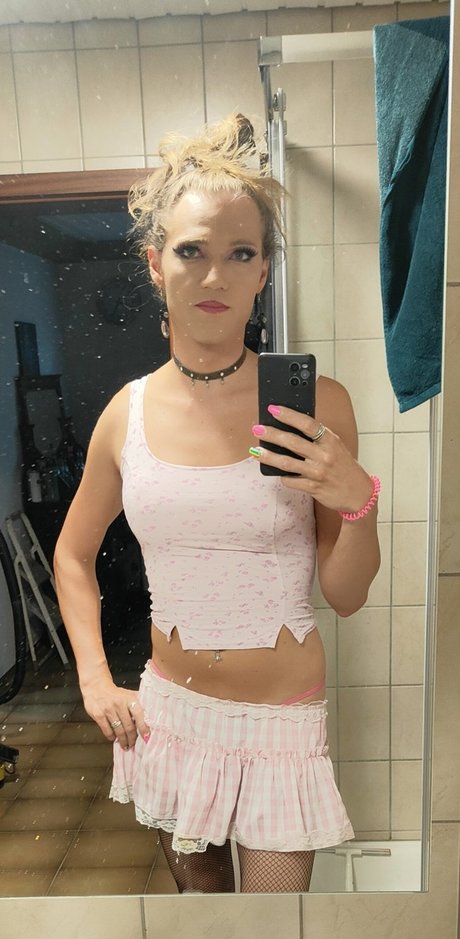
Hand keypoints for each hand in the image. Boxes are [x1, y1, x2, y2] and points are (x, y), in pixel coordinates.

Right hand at [81, 676, 150, 749]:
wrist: (96, 686)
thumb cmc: (115, 693)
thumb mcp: (128, 694)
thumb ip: (138, 703)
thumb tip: (151, 714)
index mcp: (129, 699)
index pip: (139, 714)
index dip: (144, 727)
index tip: (146, 737)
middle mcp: (119, 704)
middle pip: (129, 726)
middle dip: (132, 738)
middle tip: (133, 744)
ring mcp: (108, 709)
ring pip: (118, 731)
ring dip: (123, 740)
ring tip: (125, 745)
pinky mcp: (98, 715)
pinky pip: (107, 730)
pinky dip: (111, 737)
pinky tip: (114, 738)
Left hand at [251, 406, 372, 512]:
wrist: (358, 494)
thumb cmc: (345, 468)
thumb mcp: (337, 447)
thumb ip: (319, 438)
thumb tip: (291, 428)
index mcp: (331, 441)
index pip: (307, 424)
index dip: (289, 415)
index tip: (274, 409)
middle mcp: (324, 455)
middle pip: (292, 442)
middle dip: (272, 434)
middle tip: (257, 428)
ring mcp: (318, 472)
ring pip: (286, 462)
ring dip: (268, 456)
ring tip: (255, 451)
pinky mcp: (313, 488)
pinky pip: (290, 480)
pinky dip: (282, 476)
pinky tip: (277, 472)